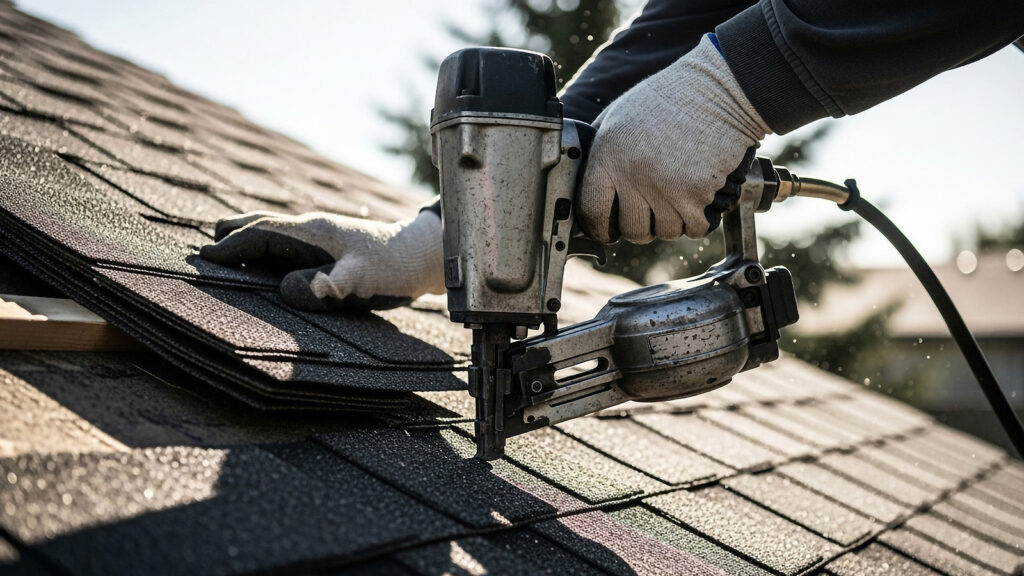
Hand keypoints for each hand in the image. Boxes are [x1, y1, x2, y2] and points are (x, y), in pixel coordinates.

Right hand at [199, 209, 444, 310]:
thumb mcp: (361, 281)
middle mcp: (311, 229)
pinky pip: (286, 244)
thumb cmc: (393, 267)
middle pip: (260, 227)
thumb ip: (327, 287)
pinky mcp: (328, 247)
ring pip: (272, 233)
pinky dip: (265, 250)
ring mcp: (319, 236)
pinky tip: (263, 265)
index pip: (259, 234)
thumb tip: (288, 291)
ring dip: (246, 241)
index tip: (204, 258)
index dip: (230, 246)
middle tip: (201, 253)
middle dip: (230, 237)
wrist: (423, 255)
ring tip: (221, 252)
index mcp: (312, 232)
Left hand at [578, 35, 769, 243]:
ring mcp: (666, 189)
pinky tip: (697, 197)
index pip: (592, 212)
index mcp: (607, 155)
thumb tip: (586, 183)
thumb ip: (600, 151)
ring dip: (671, 221)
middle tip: (649, 210)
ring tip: (676, 195)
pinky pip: (694, 228)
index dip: (598, 227)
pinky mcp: (698, 196)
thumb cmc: (670, 100)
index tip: (605, 230)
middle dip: (640, 225)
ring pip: (665, 232)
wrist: (720, 90)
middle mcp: (633, 176)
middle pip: (631, 230)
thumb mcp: (620, 116)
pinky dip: (697, 220)